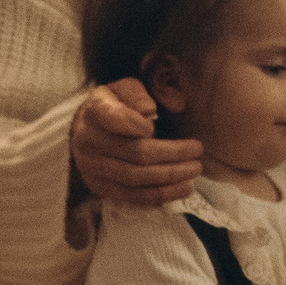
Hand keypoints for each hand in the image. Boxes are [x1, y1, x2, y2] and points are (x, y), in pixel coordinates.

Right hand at [72, 80, 202, 205]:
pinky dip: (161, 194)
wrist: (88, 128)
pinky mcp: (100, 187)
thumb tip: (149, 109)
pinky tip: (183, 188)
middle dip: (172, 153)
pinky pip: (132, 196)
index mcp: (95, 110)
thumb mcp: (125, 88)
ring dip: (170, 176)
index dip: (138, 124)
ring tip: (194, 169)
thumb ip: (137, 94)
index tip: (157, 126)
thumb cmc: (116, 104)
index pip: (115, 118)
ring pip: (135, 177)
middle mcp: (88, 140)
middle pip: (134, 152)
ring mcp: (91, 167)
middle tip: (197, 150)